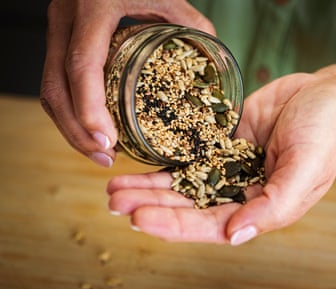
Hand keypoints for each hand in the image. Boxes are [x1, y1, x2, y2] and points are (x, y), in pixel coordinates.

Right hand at [40, 0, 214, 166]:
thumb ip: (193, 26)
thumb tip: (215, 67)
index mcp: (95, 7)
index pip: (82, 65)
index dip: (90, 109)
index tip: (108, 142)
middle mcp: (66, 19)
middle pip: (56, 87)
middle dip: (77, 131)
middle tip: (104, 157)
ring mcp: (57, 29)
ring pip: (49, 89)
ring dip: (70, 127)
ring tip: (99, 152)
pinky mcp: (58, 39)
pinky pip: (55, 82)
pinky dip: (70, 111)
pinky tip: (90, 128)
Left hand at [106, 72, 335, 244]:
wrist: (321, 93)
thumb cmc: (323, 131)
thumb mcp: (306, 169)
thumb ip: (274, 206)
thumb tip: (237, 236)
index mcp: (261, 208)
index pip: (212, 226)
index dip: (176, 226)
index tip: (140, 218)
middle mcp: (239, 192)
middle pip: (188, 207)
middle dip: (151, 206)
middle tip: (115, 203)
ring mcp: (226, 168)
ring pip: (181, 184)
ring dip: (148, 188)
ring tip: (114, 188)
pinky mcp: (218, 144)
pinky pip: (186, 155)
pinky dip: (162, 162)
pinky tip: (137, 165)